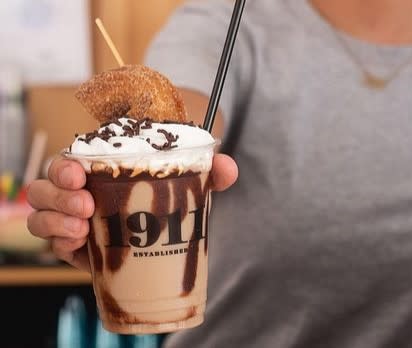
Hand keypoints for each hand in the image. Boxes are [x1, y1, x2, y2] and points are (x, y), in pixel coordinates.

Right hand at [27, 154, 238, 272]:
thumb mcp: (190, 182)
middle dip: (58, 195)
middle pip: (45, 189)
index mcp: (98, 170)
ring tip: (81, 230)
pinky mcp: (78, 250)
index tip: (79, 172)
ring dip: (54, 222)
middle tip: (86, 205)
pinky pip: (54, 247)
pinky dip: (60, 246)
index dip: (64, 166)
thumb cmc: (168, 197)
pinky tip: (78, 247)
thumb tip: (228, 168)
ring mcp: (75, 223)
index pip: (67, 162)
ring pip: (41, 217)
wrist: (166, 232)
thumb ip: (211, 172)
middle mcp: (79, 194)